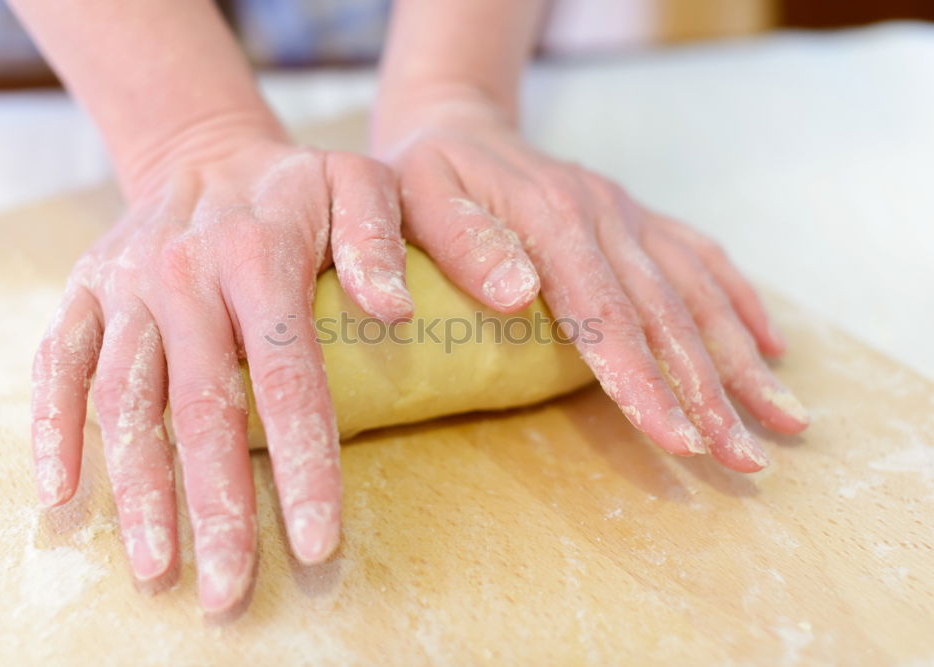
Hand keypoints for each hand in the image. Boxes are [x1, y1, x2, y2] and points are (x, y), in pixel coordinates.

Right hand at [30, 123, 412, 613]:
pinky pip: (58, 367)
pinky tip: (63, 496)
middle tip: (230, 592)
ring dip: (138, 491)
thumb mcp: (359, 183)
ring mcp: (124, 290)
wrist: (202, 151)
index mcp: (258, 259)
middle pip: (200, 410)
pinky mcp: (83, 296)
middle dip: (215, 509)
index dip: (303, 466)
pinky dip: (54, 431)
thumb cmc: (295, 185)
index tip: (317, 544)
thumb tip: (396, 311)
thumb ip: (381, 239)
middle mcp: (183, 279)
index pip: (287, 379)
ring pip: (124, 403)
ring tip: (158, 568)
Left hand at [375, 94, 808, 472]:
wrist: (456, 125)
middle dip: (710, 393)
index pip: (606, 316)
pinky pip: (701, 256)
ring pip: (697, 293)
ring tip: (785, 419)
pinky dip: (739, 301)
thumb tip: (518, 296)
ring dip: (741, 359)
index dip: (644, 382)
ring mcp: (627, 214)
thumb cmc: (424, 176)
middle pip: (666, 316)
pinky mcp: (636, 216)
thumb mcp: (414, 197)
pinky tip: (771, 345)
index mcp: (552, 219)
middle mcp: (604, 216)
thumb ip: (459, 243)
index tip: (680, 440)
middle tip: (746, 461)